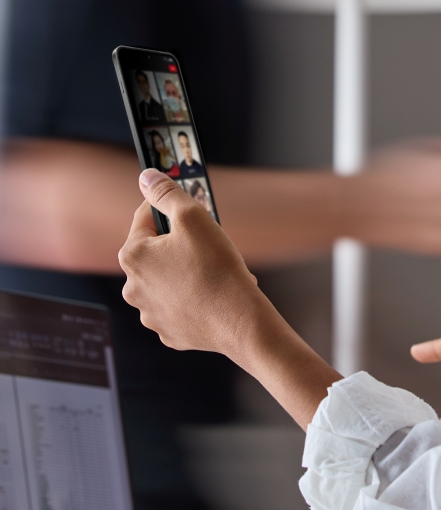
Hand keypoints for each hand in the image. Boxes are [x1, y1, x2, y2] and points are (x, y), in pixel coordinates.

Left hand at [119, 169, 270, 356]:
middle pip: (156, 252)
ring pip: (167, 281)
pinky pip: (178, 307)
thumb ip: (167, 193)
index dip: (170, 209)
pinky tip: (213, 295)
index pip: (145, 218)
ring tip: (216, 272)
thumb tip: (148, 177)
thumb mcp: (194, 217)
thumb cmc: (216, 267)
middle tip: (209, 245)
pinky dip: (193, 299)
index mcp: (133, 256)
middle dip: (181, 246)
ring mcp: (149, 313)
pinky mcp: (169, 332)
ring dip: (187, 273)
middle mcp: (133, 287)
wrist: (238, 320)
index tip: (191, 212)